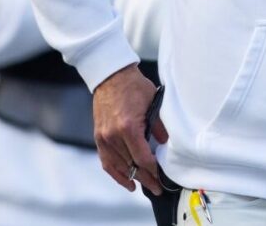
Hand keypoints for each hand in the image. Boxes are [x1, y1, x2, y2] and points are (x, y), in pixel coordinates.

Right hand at [92, 64, 167, 194]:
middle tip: (157, 188)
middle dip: (145, 178)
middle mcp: (113, 136)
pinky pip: (106, 161)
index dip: (152, 171)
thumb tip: (166, 143)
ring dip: (132, 178)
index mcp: (128, 127)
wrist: (111, 77)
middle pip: (130, 166)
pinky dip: (116, 173)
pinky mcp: (99, 137)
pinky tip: (127, 181)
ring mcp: (104, 138)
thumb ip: (159, 125)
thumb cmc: (134, 87)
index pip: (142, 158)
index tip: (161, 178)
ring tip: (145, 186)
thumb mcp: (153, 102)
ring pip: (118, 166)